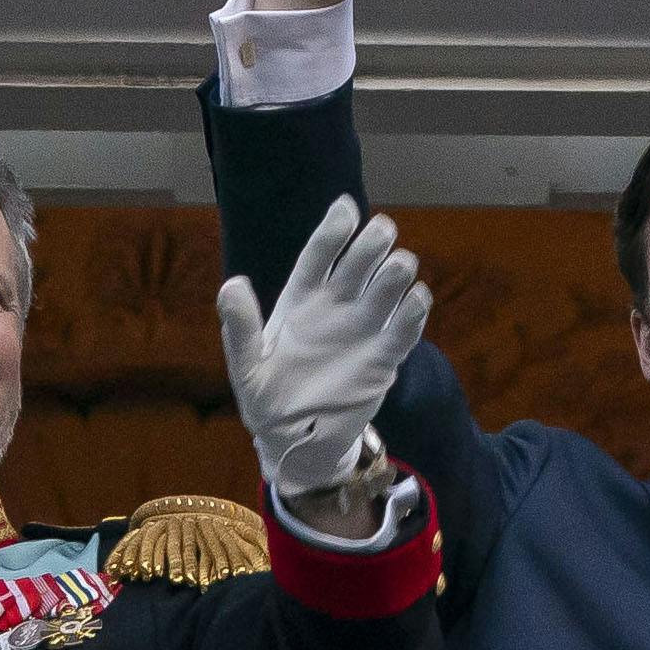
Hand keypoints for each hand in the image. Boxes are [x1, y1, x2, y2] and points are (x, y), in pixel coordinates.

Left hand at [218, 197, 429, 527]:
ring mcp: (362, 329)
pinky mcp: (383, 358)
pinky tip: (417, 297)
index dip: (334, 229)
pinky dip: (414, 312)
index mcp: (301, 299)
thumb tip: (232, 285)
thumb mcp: (246, 367)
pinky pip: (403, 329)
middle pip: (359, 262)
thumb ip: (241, 328)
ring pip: (386, 288)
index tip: (346, 208)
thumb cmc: (265, 399)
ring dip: (396, 272)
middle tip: (382, 231)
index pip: (320, 254)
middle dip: (372, 243)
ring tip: (399, 266)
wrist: (294, 440)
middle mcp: (336, 306)